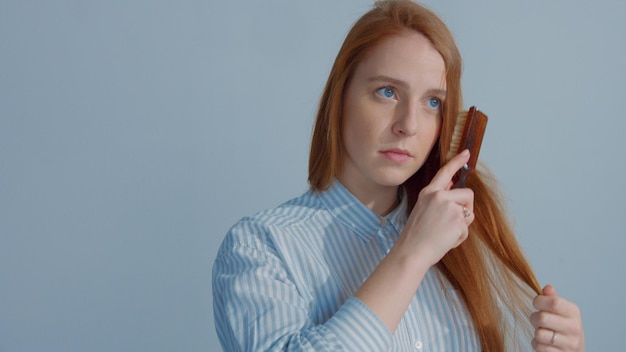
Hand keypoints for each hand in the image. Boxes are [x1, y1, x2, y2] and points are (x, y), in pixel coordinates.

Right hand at [396, 150, 473, 266]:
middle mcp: (439, 196)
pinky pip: (467, 228)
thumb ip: (437, 199)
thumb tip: (453, 187)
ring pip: (469, 212)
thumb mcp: (422, 210)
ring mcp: (449, 207)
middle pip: (467, 194)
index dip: (457, 162)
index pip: (445, 173)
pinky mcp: (458, 219)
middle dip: (466, 208)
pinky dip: (459, 237)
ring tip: (444, 233)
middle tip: (451, 223)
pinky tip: (445, 240)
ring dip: (462, 224)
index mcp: (428, 193)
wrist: (411, 252)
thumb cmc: (415, 237)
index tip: (466, 153)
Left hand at [530, 285, 584, 350]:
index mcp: (574, 312)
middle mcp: (574, 328)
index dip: (539, 301)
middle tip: (538, 320)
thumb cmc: (564, 327)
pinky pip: (539, 347)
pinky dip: (537, 344)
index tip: (536, 303)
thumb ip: (553, 298)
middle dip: (534, 318)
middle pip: (543, 318)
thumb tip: (547, 287)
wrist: (574, 350)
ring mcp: (569, 343)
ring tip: (542, 331)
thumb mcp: (562, 311)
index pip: (554, 303)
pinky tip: (544, 343)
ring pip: (539, 334)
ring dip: (536, 333)